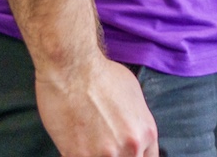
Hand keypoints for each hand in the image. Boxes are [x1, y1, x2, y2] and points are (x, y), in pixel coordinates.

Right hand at [36, 54, 158, 156]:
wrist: (71, 67)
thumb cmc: (101, 74)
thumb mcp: (134, 94)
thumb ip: (137, 122)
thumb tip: (132, 134)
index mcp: (146, 133)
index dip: (135, 155)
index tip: (124, 152)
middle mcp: (130, 148)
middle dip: (117, 156)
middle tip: (104, 144)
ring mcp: (104, 155)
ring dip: (97, 155)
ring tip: (89, 141)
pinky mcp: (78, 156)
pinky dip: (79, 154)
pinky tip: (75, 144)